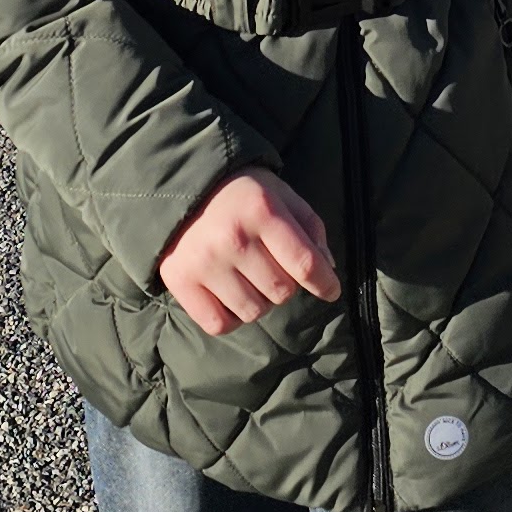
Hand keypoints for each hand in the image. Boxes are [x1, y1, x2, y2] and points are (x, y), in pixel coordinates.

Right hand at [157, 171, 341, 335]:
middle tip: (273, 267)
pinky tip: (229, 294)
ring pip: (253, 312)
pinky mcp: (180, 281)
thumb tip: (327, 269)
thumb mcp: (282, 196)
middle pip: (281, 291)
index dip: (324, 283)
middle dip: (286, 284)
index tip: (331, 291)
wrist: (180, 187)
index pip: (304, 263)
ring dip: (259, 301)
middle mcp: (232, 238)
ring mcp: (204, 262)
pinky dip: (230, 317)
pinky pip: (219, 324)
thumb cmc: (242, 194)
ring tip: (249, 278)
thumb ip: (310, 229)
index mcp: (262, 210)